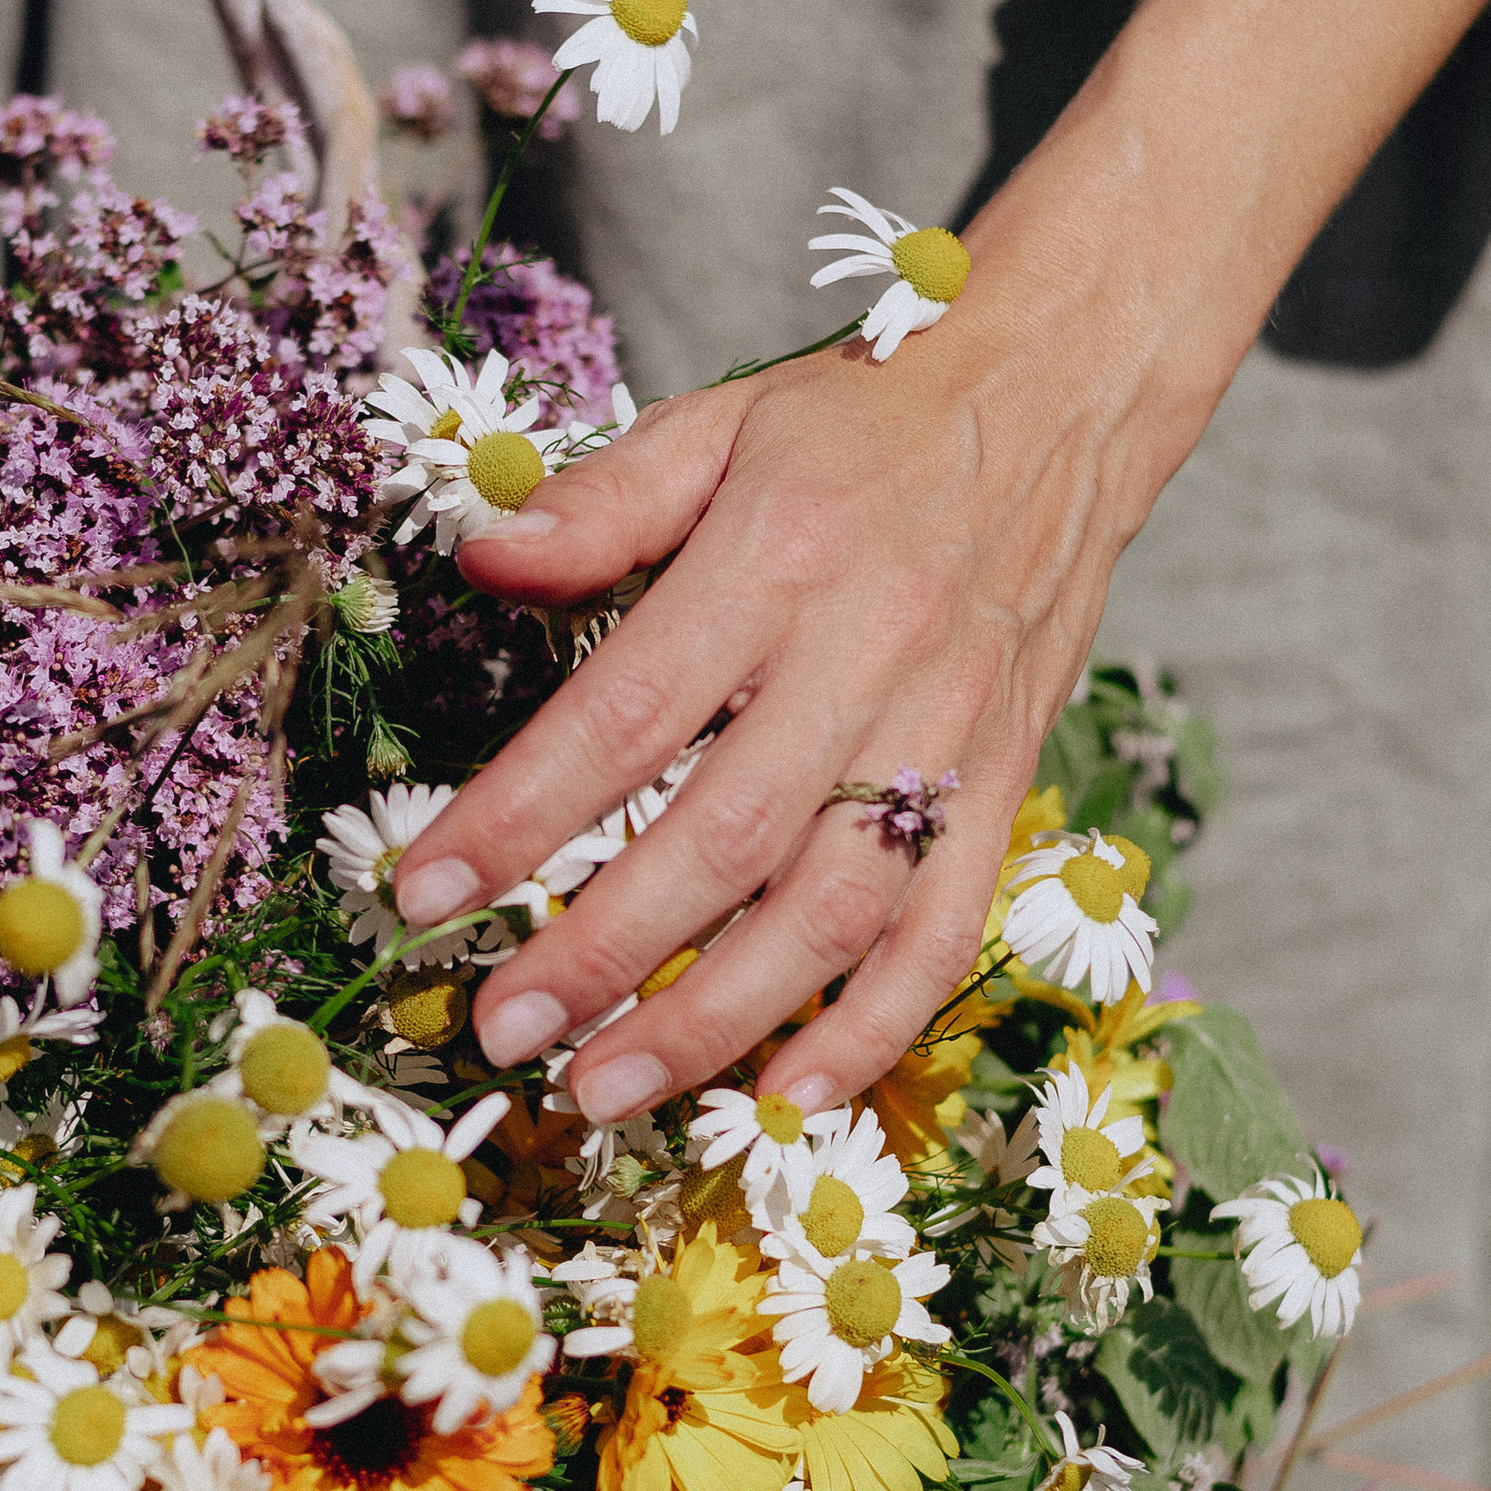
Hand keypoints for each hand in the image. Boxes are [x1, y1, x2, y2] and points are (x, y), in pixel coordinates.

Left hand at [394, 277, 1176, 1128]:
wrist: (1064, 394)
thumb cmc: (866, 419)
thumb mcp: (721, 422)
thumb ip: (598, 503)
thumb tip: (478, 560)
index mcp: (775, 558)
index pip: (624, 714)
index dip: (518, 816)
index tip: (426, 892)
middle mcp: (867, 655)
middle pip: (722, 839)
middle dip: (602, 954)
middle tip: (501, 1032)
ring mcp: (947, 734)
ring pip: (832, 911)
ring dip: (717, 1020)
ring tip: (604, 1089)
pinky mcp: (1006, 783)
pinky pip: (943, 931)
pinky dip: (874, 1029)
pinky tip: (790, 1096)